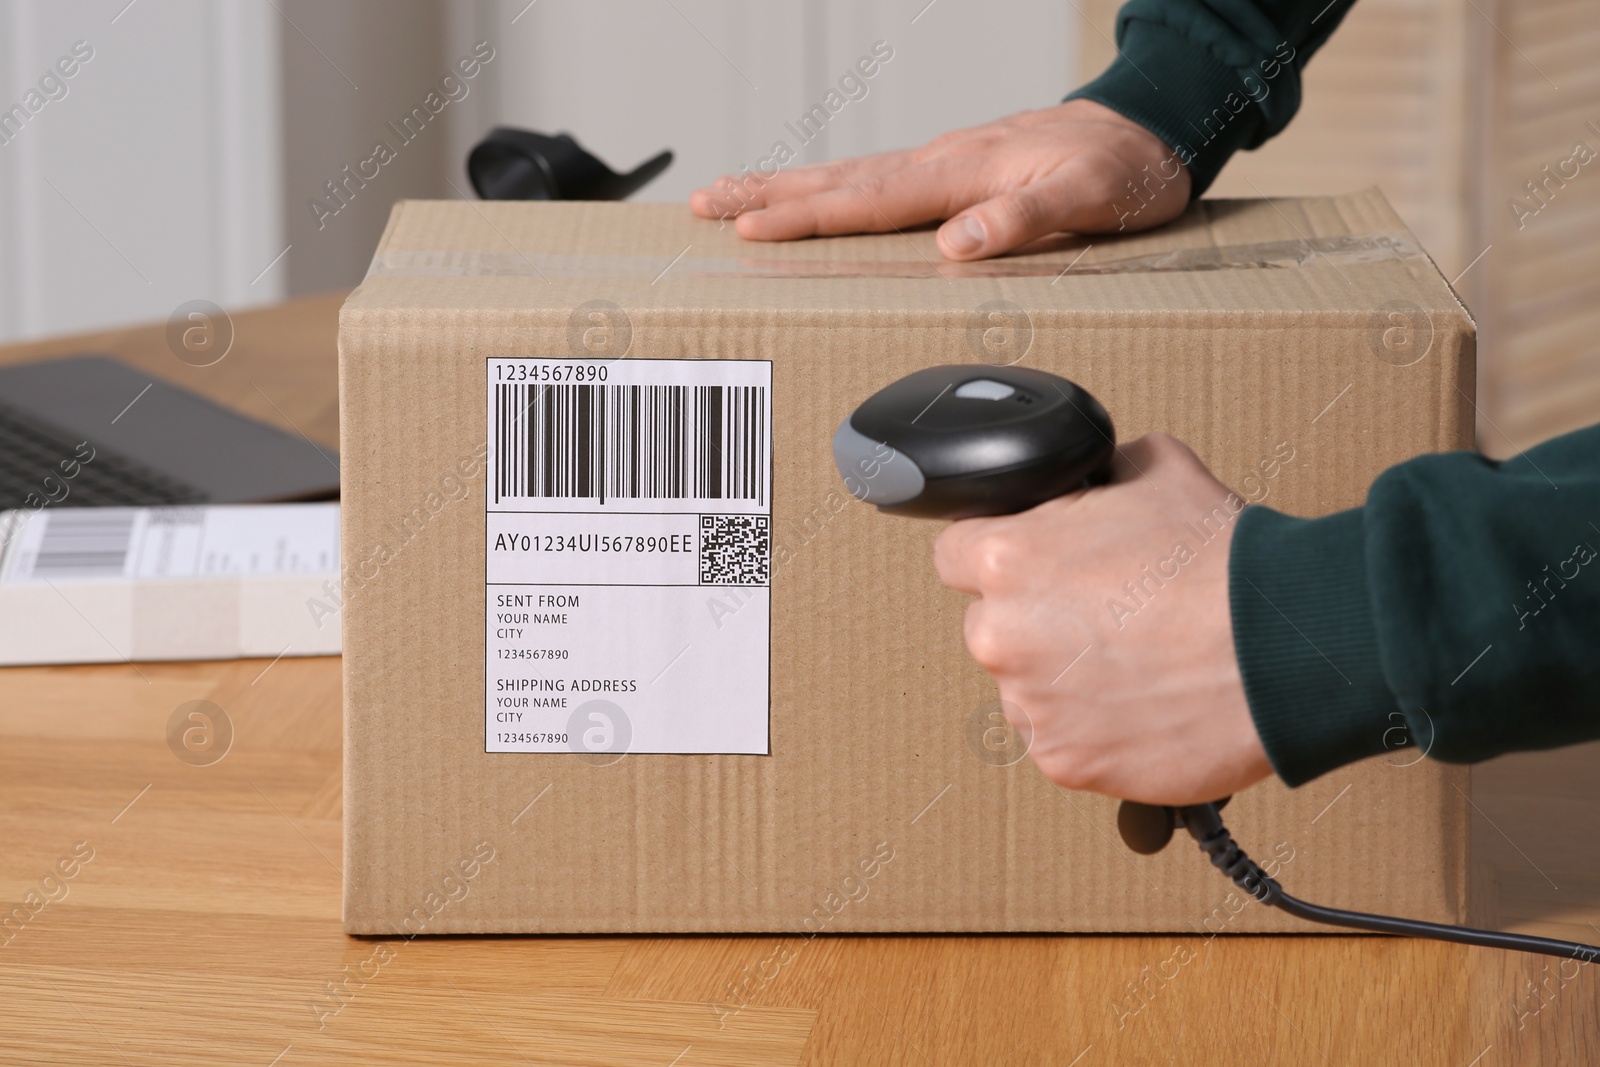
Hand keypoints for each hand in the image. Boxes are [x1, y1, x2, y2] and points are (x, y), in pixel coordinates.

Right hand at [689, 99, 1188, 260]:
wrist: (1151, 126)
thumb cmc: (1125, 169)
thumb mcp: (1088, 199)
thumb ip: (1023, 218)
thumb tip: (956, 243)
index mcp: (963, 172)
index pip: (868, 201)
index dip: (806, 218)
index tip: (749, 229)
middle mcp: (942, 161)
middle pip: (838, 179)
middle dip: (767, 194)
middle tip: (704, 202)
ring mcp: (944, 162)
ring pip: (849, 175)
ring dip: (786, 186)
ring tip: (731, 196)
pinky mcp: (954, 169)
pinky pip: (875, 180)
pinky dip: (831, 187)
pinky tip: (814, 196)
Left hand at [932, 434, 1272, 804]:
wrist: (1284, 649)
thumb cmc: (1224, 564)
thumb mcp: (1153, 467)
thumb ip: (1094, 476)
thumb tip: (1087, 479)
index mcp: (1006, 558)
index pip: (956, 554)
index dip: (1000, 552)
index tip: (1033, 564)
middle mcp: (1001, 635)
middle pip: (992, 624)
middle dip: (1036, 618)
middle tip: (1105, 613)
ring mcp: (1030, 705)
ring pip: (1026, 686)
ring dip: (1063, 677)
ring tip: (1137, 662)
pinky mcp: (1065, 761)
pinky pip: (1062, 739)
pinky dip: (1094, 727)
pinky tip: (1144, 703)